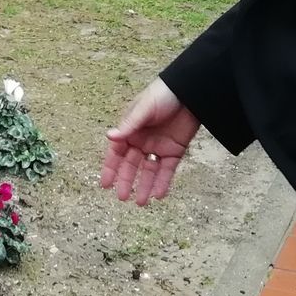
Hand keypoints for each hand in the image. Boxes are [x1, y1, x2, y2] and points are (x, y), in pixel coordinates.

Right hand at [100, 78, 200, 205]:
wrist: (190, 92)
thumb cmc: (163, 94)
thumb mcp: (144, 108)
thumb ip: (129, 125)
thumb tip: (109, 137)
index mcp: (131, 130)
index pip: (117, 153)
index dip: (110, 168)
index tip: (105, 184)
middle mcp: (142, 141)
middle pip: (132, 165)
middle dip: (127, 181)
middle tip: (122, 198)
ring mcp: (159, 147)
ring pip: (150, 171)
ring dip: (145, 186)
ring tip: (140, 203)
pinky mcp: (175, 151)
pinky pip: (168, 170)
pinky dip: (163, 182)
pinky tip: (159, 195)